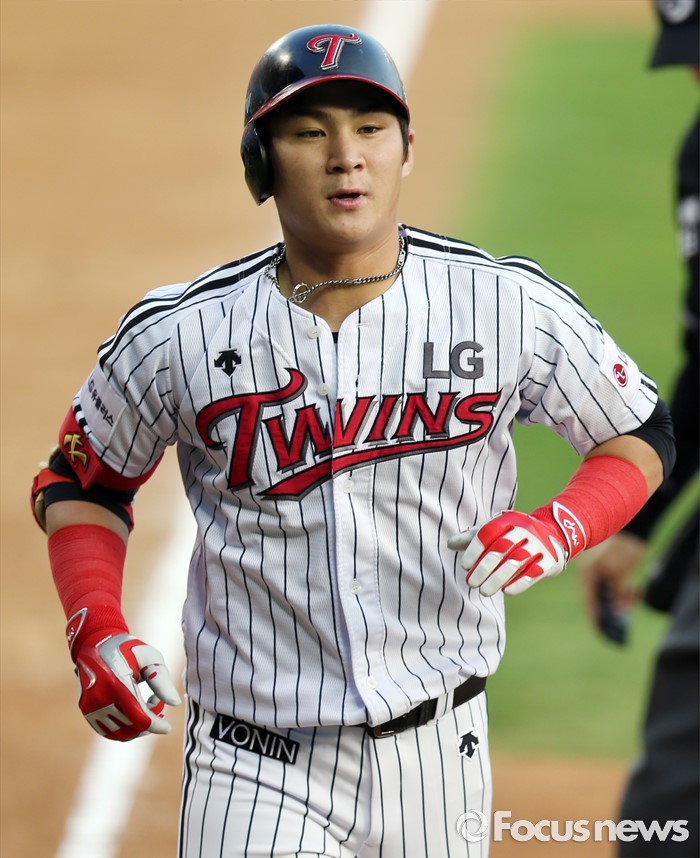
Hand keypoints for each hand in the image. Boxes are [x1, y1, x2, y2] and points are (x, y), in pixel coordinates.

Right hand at [74, 633, 180, 740]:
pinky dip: (122, 729)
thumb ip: (162, 681)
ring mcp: (90, 705)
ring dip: (136, 727)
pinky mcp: (86, 709)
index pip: (139, 716)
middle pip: (130, 726)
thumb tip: (175, 703)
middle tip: (157, 706)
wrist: (95, 643)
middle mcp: (100, 697)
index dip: (156, 725)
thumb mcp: (149, 657)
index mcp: (117, 683)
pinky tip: (134, 715)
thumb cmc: (127, 648)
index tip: (168, 727)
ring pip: (118, 733)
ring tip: (147, 709)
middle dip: (149, 723)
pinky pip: (106, 730)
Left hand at [448, 510, 567, 595]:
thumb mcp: (495, 530)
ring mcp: (538, 545)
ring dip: (497, 579)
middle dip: (483, 568)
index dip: (474, 550)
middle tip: (471, 583)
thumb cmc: (515, 534)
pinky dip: (519, 583)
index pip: (488, 533)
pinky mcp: (550, 560)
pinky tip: (506, 591)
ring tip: (484, 591)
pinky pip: (533, 573)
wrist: (553, 534)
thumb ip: (473, 537)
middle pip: (501, 549)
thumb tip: (450, 544)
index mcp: (508, 520)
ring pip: (515, 563)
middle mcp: (524, 530)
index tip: (465, 566)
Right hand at [578, 532, 645, 632]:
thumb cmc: (620, 549)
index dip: (594, 616)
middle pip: (600, 599)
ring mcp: (604, 573)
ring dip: (620, 601)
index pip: (588, 600)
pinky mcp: (615, 571)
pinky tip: (636, 591)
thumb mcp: (618, 573)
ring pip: (611, 594)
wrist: (632, 530)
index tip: (599, 630)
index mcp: (588, 574)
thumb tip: (620, 610)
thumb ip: (618, 592)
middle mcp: (594, 575)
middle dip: (608, 611)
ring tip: (628, 609)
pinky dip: (627, 591)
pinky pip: (620, 587)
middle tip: (616, 628)